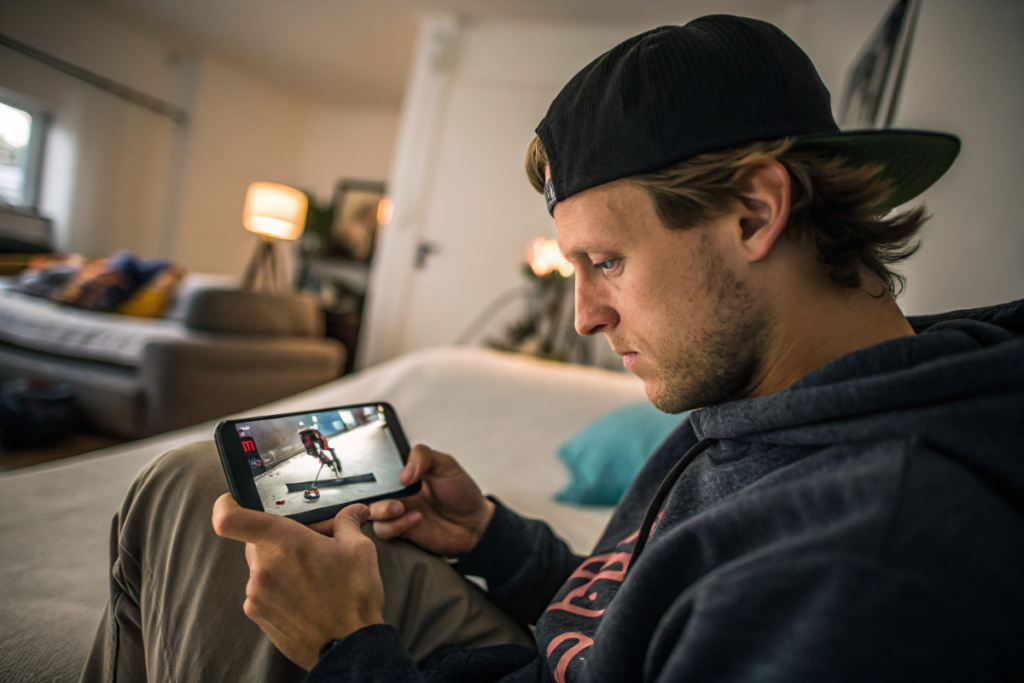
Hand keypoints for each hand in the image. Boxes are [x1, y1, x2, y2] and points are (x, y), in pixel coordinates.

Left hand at [212, 494, 384, 670]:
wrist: (349, 648)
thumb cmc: (354, 598)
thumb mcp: (359, 550)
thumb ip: (348, 523)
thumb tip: (353, 511)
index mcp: (284, 543)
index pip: (230, 518)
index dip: (226, 505)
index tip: (233, 501)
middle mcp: (263, 567)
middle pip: (256, 540)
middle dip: (278, 540)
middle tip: (307, 547)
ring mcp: (256, 593)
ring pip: (261, 566)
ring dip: (280, 566)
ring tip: (312, 578)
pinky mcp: (257, 614)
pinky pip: (262, 590)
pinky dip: (278, 589)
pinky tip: (304, 597)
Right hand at [366, 444, 494, 556]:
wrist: (475, 523)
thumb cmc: (461, 491)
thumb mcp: (446, 464)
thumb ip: (424, 457)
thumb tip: (403, 474)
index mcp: (403, 473)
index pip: (377, 467)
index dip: (370, 467)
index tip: (378, 469)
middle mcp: (396, 492)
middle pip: (367, 491)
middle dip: (372, 493)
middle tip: (392, 493)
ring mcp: (397, 512)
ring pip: (371, 513)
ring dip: (382, 511)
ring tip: (402, 508)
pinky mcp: (401, 532)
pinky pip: (384, 530)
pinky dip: (396, 526)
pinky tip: (417, 519)